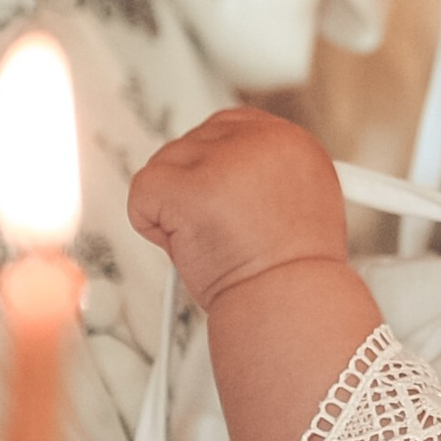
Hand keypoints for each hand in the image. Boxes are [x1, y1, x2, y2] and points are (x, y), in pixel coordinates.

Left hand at [131, 105, 348, 309]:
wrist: (291, 311)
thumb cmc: (291, 280)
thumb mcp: (297, 209)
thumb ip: (263, 178)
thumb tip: (224, 173)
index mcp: (293, 144)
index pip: (228, 128)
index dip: (212, 169)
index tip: (217, 203)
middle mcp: (264, 141)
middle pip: (192, 143)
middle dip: (191, 189)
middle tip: (218, 232)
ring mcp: (226, 160)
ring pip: (164, 166)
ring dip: (174, 211)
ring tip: (212, 244)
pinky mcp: (190, 186)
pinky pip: (142, 191)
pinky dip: (150, 225)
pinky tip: (186, 247)